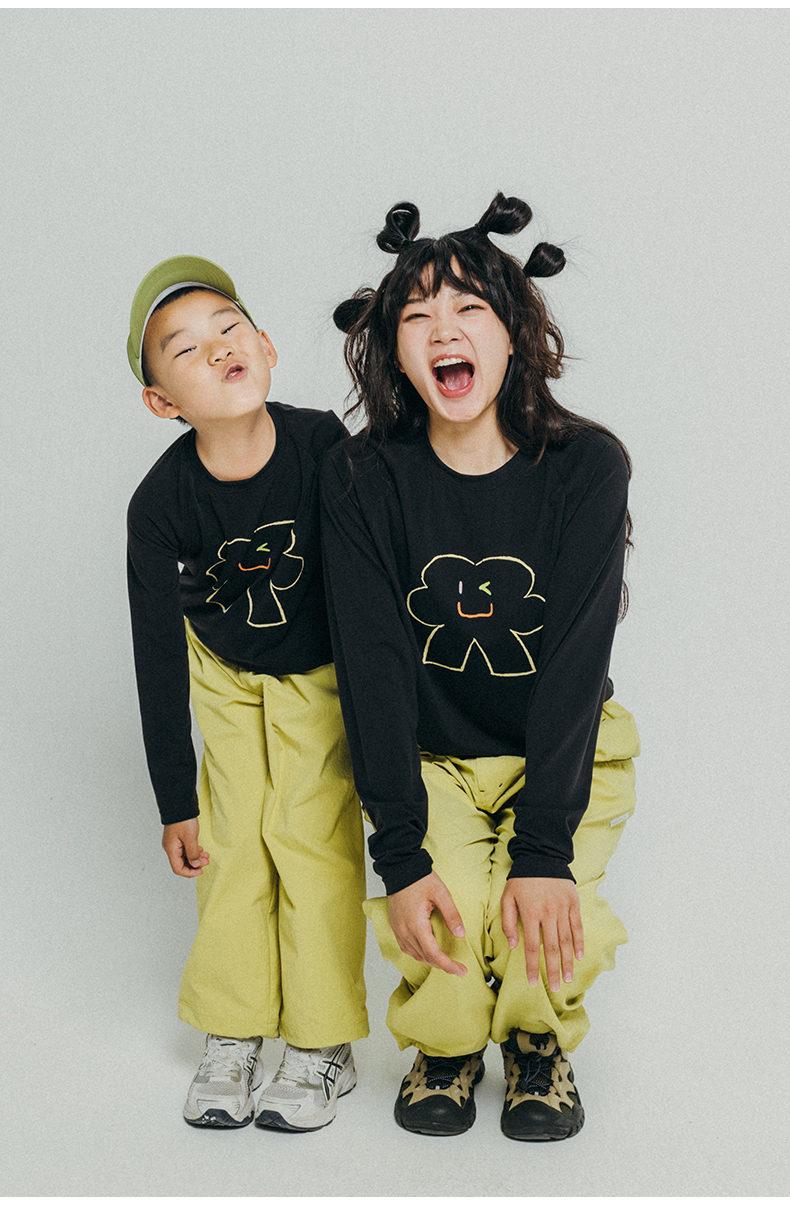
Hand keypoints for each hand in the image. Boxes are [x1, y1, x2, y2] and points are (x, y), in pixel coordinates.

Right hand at [162, 819, 209, 877]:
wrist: (180, 805)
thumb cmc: (183, 820)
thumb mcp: (190, 837)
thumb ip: (193, 853)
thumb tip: (195, 865)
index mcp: (171, 849)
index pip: (178, 868)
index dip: (190, 872)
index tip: (200, 871)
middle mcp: (171, 848)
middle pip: (181, 864)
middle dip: (195, 865)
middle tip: (206, 861)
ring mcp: (174, 843)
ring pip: (185, 857)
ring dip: (195, 858)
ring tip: (206, 856)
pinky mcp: (178, 838)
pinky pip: (185, 849)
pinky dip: (194, 851)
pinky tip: (201, 850)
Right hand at [388, 872, 467, 975]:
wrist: (401, 868)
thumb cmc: (421, 879)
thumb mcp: (441, 894)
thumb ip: (452, 915)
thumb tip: (461, 934)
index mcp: (416, 925)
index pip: (434, 954)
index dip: (448, 966)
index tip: (461, 971)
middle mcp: (405, 931)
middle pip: (425, 958)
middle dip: (443, 966)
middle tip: (459, 969)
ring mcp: (398, 929)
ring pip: (415, 955)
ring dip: (430, 961)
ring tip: (445, 962)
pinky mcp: (395, 926)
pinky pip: (406, 948)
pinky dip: (418, 954)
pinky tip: (427, 952)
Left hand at [501, 877, 583, 991]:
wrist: (542, 856)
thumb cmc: (521, 880)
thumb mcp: (507, 897)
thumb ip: (508, 922)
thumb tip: (514, 945)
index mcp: (530, 913)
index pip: (530, 947)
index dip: (532, 967)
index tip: (533, 983)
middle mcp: (548, 913)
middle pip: (551, 948)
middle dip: (553, 971)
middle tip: (555, 988)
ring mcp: (563, 908)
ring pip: (566, 941)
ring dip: (567, 962)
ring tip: (568, 978)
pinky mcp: (573, 903)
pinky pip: (577, 927)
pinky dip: (579, 943)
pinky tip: (579, 957)